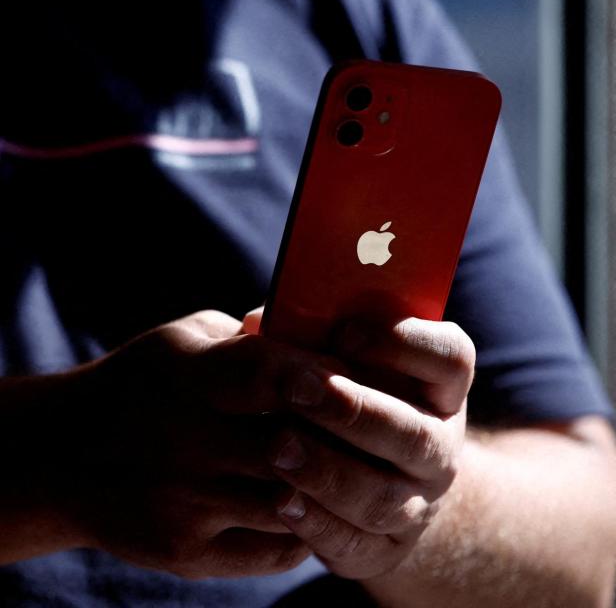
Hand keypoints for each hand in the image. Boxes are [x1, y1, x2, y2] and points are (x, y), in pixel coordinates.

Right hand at [53, 310, 344, 578]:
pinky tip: (314, 502)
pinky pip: (275, 547)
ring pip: (291, 501)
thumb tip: (320, 338)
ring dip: (331, 485)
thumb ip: (249, 338)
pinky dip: (307, 526)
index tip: (360, 378)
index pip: (263, 371)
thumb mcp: (185, 340)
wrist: (69, 455)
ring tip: (358, 468)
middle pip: (289, 444)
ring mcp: (182, 503)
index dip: (319, 376)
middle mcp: (179, 440)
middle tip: (379, 428)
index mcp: (183, 373)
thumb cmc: (146, 383)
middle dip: (341, 437)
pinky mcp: (185, 552)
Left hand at [245, 309, 473, 578]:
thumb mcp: (347, 361)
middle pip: (415, 433)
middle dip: (354, 411)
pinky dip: (318, 524)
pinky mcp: (388, 549)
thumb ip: (313, 337)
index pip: (451, 358)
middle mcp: (440, 445)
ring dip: (329, 472)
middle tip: (297, 390)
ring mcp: (420, 502)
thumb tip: (259, 323)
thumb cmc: (353, 396)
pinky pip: (358, 545)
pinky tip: (280, 500)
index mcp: (442, 388)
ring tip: (277, 448)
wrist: (379, 473)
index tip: (344, 330)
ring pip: (385, 498)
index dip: (403, 343)